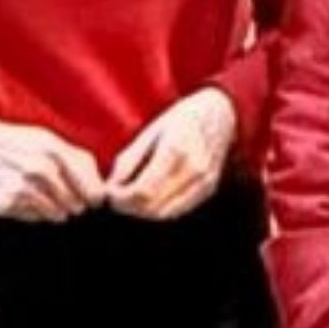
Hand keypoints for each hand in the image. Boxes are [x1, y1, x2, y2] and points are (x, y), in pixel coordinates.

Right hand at [0, 117, 106, 223]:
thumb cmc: (15, 143)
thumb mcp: (48, 140)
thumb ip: (78, 160)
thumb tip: (101, 187)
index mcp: (54, 151)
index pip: (91, 189)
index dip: (94, 196)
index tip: (92, 198)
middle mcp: (40, 169)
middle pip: (76, 205)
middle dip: (74, 203)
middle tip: (63, 195)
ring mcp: (23, 188)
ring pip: (58, 214)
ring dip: (56, 209)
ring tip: (43, 195)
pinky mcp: (8, 203)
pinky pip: (36, 218)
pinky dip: (36, 212)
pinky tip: (26, 198)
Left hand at [103, 88, 238, 222]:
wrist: (219, 114)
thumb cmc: (179, 119)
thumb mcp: (150, 131)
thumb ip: (130, 159)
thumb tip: (112, 185)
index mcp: (176, 149)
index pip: (143, 190)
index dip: (121, 198)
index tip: (109, 193)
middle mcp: (194, 168)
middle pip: (153, 205)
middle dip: (129, 207)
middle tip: (115, 199)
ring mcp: (205, 181)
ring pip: (165, 213)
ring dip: (142, 211)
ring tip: (129, 200)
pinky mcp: (209, 189)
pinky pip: (178, 210)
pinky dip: (159, 210)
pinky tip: (148, 200)